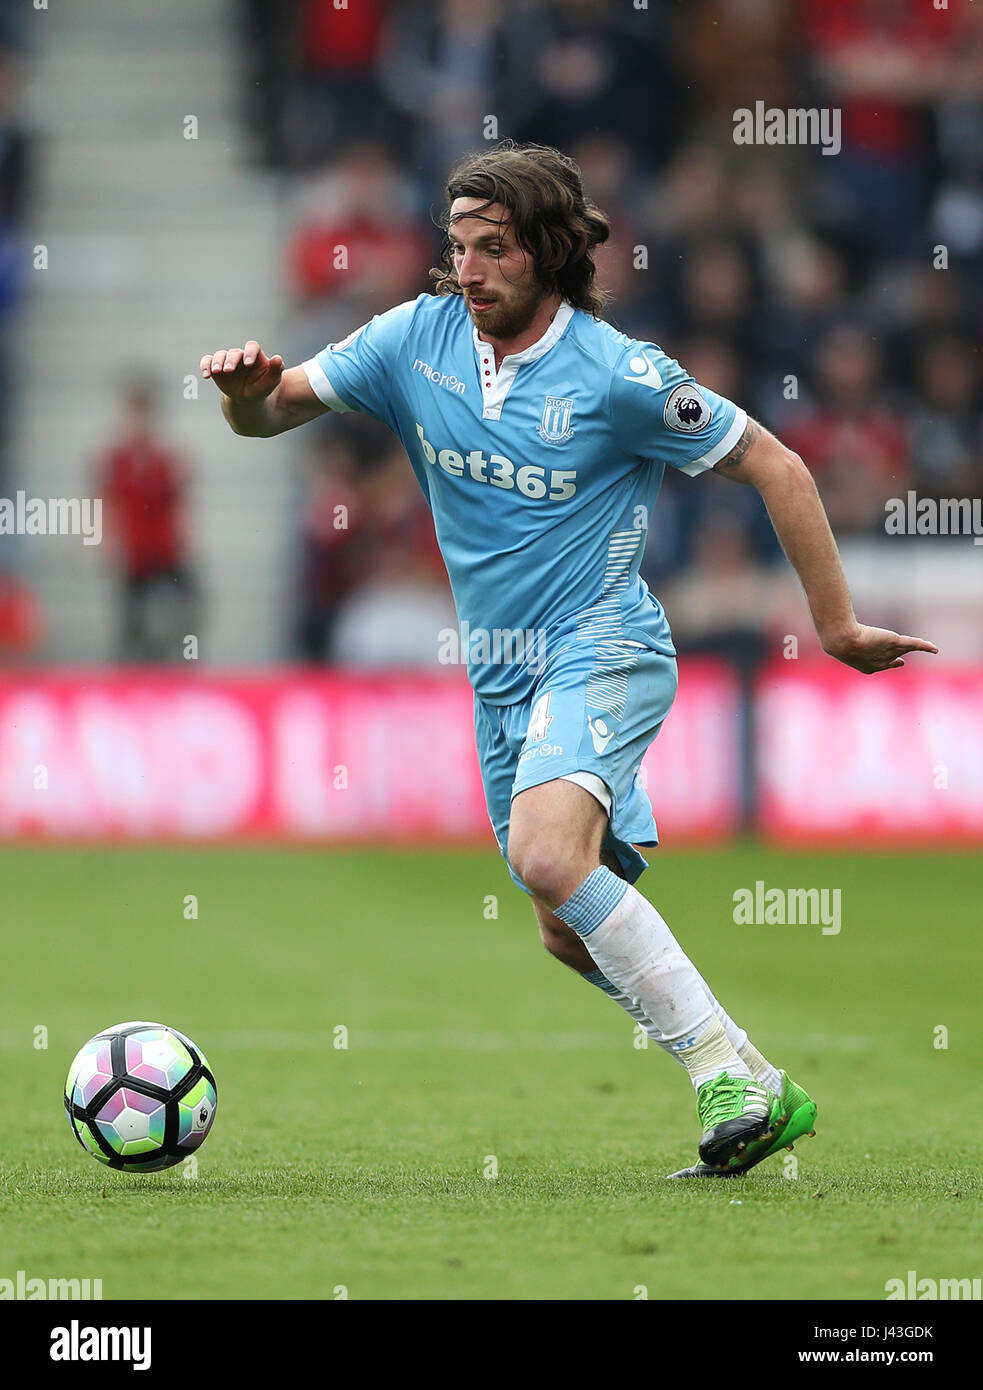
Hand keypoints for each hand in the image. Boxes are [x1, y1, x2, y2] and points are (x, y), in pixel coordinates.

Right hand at [199, 341, 283, 399]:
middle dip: (231, 360)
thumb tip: (277, 358)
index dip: (250, 353)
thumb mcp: (272, 381)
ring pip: (220, 355)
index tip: (248, 364)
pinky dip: (205, 365)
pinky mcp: (215, 366)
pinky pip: (208, 361)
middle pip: (234, 352)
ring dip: (217, 362)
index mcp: (255, 355)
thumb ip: (276, 369)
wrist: (248, 398)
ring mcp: (227, 360)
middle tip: (228, 370)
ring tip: (218, 371)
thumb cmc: (262, 387)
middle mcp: (240, 355)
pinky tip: (206, 375)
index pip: (252, 347)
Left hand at [822, 623, 938, 673]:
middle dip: (895, 662)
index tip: (886, 663)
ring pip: (905, 649)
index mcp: (866, 667)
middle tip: (901, 662)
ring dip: (916, 648)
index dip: (882, 664)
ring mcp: (888, 653)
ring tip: (928, 649)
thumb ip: (834, 634)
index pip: (877, 665)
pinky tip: (935, 649)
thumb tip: (822, 624)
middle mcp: (879, 663)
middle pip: (889, 661)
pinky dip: (925, 646)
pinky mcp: (895, 642)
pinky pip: (914, 645)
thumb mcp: (836, 640)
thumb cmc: (837, 640)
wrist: (844, 642)